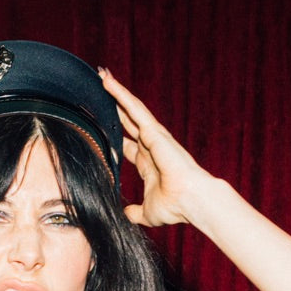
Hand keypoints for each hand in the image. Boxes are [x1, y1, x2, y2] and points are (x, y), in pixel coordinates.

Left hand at [100, 70, 218, 226]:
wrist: (191, 201)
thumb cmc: (175, 207)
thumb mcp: (147, 212)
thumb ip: (135, 212)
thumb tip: (127, 215)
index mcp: (149, 164)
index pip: (128, 146)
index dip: (116, 137)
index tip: (104, 129)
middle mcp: (151, 146)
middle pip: (128, 121)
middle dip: (115, 108)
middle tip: (100, 92)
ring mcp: (153, 136)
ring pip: (131, 108)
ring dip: (116, 92)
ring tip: (102, 75)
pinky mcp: (154, 131)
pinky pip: (134, 108)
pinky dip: (120, 94)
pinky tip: (108, 82)